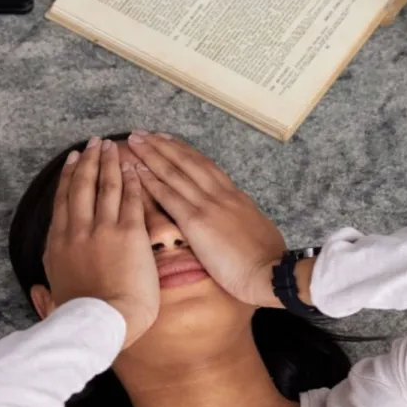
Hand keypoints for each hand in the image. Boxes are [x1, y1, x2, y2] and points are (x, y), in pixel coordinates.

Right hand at [44, 137, 159, 347]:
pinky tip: (135, 170)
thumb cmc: (81, 321)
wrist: (103, 323)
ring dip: (109, 163)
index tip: (71, 161)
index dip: (67, 178)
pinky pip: (131, 200)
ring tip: (113, 146)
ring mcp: (102, 230)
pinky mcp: (129, 233)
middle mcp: (76, 231)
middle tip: (94, 143)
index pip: (62, 202)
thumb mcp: (54, 303)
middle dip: (88, 161)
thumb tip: (37, 292)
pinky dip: (132, 182)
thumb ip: (46, 293)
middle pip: (82, 186)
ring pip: (105, 186)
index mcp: (57, 246)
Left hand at [126, 132, 285, 306]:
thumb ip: (242, 221)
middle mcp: (221, 194)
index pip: (205, 166)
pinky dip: (152, 182)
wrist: (271, 272)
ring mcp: (208, 206)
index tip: (167, 140)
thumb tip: (238, 221)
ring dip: (152, 155)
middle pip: (187, 161)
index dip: (184, 151)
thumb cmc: (268, 262)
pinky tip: (138, 171)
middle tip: (143, 133)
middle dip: (163, 145)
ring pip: (175, 173)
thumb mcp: (257, 231)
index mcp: (235, 197)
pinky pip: (170, 197)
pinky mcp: (197, 223)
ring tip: (134, 142)